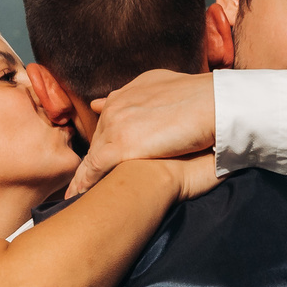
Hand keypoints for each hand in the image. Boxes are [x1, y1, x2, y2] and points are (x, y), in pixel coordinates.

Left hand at [64, 70, 217, 200]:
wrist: (213, 104)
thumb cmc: (199, 99)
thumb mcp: (165, 88)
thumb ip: (141, 95)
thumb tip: (117, 103)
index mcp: (126, 96)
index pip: (105, 123)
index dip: (102, 142)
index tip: (95, 157)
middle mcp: (116, 107)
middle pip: (97, 141)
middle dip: (91, 159)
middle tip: (80, 183)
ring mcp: (116, 125)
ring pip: (92, 156)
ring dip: (83, 176)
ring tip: (73, 195)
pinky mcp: (121, 145)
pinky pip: (94, 169)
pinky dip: (84, 184)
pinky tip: (77, 198)